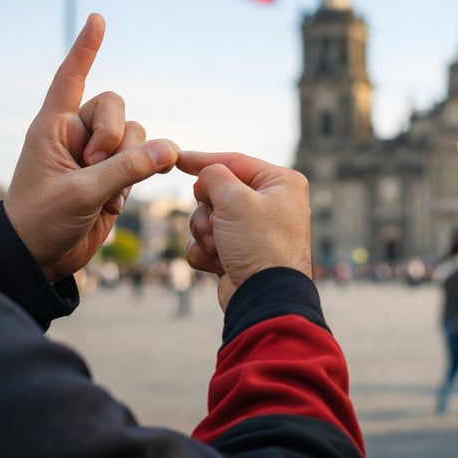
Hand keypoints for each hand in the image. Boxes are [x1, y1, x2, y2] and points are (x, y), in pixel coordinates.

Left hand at [3, 14, 179, 283]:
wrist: (41, 258)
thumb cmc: (42, 221)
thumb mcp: (82, 193)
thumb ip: (128, 169)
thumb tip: (170, 149)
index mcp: (52, 127)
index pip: (71, 78)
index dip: (85, 49)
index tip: (97, 19)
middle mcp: (75, 133)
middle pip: (115, 106)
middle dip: (115, 136)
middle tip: (95, 166)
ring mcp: (96, 154)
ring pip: (135, 133)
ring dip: (130, 159)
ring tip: (105, 190)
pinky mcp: (114, 174)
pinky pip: (143, 158)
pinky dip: (139, 174)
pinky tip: (115, 200)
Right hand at [178, 152, 311, 308]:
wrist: (264, 299)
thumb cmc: (258, 244)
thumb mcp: (234, 198)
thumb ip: (214, 176)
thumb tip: (206, 179)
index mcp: (281, 183)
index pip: (235, 162)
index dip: (203, 160)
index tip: (176, 159)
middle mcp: (272, 204)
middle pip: (219, 192)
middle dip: (208, 210)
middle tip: (217, 223)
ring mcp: (255, 231)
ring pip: (208, 218)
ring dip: (205, 233)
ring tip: (219, 247)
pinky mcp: (240, 253)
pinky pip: (208, 242)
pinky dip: (206, 252)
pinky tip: (218, 264)